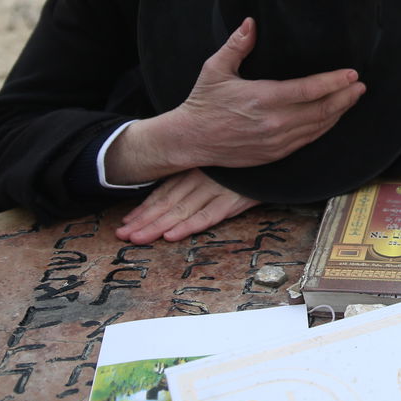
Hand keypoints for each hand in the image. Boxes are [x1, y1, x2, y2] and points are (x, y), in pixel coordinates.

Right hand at [102, 17, 365, 183]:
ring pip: (318, 128)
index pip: (308, 91)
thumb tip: (252, 22)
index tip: (351, 74)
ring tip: (353, 98)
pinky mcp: (275, 154)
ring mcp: (276, 142)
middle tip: (360, 85)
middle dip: (345, 98)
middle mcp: (273, 123)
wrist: (191, 140)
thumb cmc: (203, 102)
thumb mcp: (215, 69)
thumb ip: (237, 45)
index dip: (333, 82)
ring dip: (339, 113)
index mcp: (262, 99)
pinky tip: (332, 118)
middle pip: (321, 111)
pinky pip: (308, 141)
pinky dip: (324, 128)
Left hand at [116, 169, 258, 243]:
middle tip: (122, 235)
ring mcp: (216, 189)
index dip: (144, 208)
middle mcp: (201, 179)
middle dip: (143, 221)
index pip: (164, 191)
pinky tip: (172, 235)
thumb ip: (199, 176)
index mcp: (195, 170)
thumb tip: (178, 196)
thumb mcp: (220, 165)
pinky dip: (188, 226)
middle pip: (167, 203)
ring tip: (139, 239)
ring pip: (181, 210)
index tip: (127, 222)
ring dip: (157, 226)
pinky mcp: (234, 199)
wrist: (277, 162)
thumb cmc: (247, 166)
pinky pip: (207, 215)